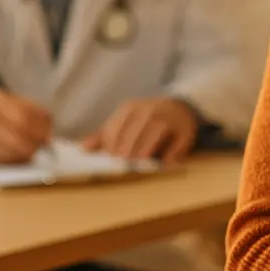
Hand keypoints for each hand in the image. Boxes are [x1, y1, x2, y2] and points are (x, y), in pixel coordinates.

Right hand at [0, 87, 52, 163]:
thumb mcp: (1, 107)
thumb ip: (26, 113)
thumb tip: (48, 134)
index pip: (27, 114)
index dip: (41, 129)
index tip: (49, 139)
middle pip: (20, 130)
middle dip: (35, 142)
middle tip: (41, 150)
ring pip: (11, 146)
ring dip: (25, 154)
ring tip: (29, 155)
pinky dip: (11, 161)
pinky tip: (14, 159)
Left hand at [80, 98, 198, 161]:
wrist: (178, 108)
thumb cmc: (145, 119)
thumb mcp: (124, 122)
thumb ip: (105, 135)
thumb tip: (84, 148)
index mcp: (132, 108)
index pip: (120, 124)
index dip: (114, 141)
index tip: (111, 157)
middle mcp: (151, 110)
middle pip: (139, 127)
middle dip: (130, 145)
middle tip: (123, 162)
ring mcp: (170, 118)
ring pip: (158, 130)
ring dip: (148, 146)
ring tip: (140, 161)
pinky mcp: (186, 129)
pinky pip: (180, 140)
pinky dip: (174, 152)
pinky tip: (166, 162)